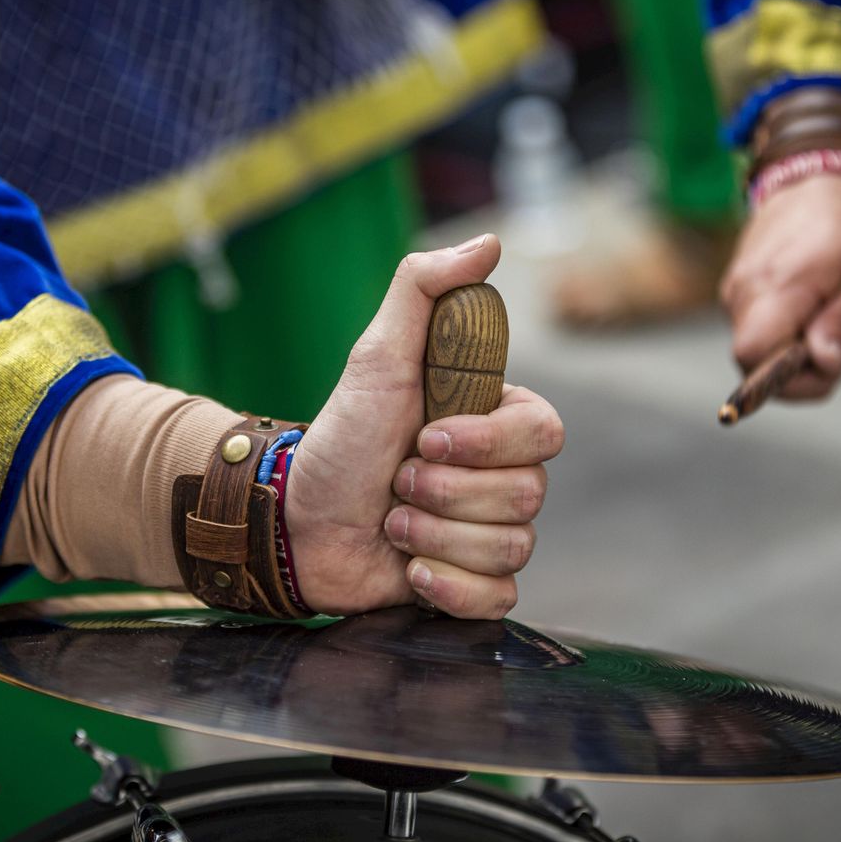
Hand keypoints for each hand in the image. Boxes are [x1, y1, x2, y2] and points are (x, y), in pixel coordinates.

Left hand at [285, 235, 564, 618]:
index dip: (488, 443)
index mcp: (496, 424)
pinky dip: (447, 587)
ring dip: (435, 537)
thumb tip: (489, 243)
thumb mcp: (377, 356)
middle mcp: (503, 478)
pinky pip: (497, 598)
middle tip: (396, 482)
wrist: (293, 520)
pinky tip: (408, 571)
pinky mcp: (472, 586)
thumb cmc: (341, 436)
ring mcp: (490, 534)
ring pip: (513, 547)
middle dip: (446, 493)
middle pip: (530, 496)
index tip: (427, 438)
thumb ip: (423, 291)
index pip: (547, 434)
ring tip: (391, 523)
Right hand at [719, 175, 840, 399]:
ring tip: (834, 322)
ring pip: (755, 352)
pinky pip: (756, 332)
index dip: (786, 379)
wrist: (815, 179)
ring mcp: (734, 292)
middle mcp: (743, 292)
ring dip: (796, 354)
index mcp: (777, 286)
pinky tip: (815, 314)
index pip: (752, 356)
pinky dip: (785, 338)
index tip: (828, 363)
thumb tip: (824, 364)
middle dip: (800, 372)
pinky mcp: (736, 291)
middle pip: (751, 363)